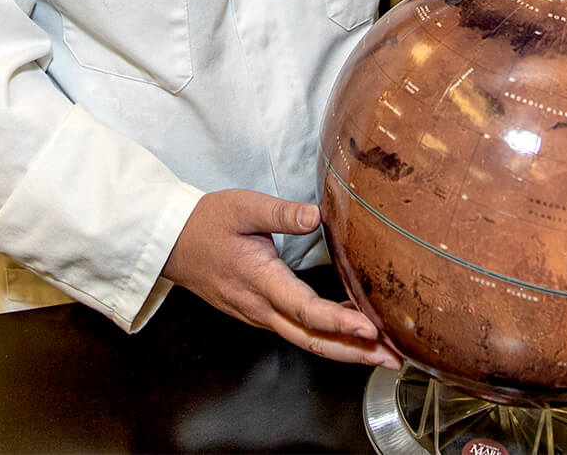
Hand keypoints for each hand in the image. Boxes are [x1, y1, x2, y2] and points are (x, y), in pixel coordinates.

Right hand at [162, 189, 402, 368]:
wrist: (172, 244)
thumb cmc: (207, 222)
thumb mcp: (242, 206)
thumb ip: (279, 212)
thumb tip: (316, 215)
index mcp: (259, 280)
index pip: (305, 310)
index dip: (339, 322)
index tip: (370, 328)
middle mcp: (260, 308)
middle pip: (313, 340)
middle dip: (355, 353)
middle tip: (394, 359)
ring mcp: (259, 316)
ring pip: (307, 342)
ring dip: (346, 351)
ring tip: (383, 354)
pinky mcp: (260, 315)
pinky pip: (298, 333)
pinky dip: (328, 339)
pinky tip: (351, 334)